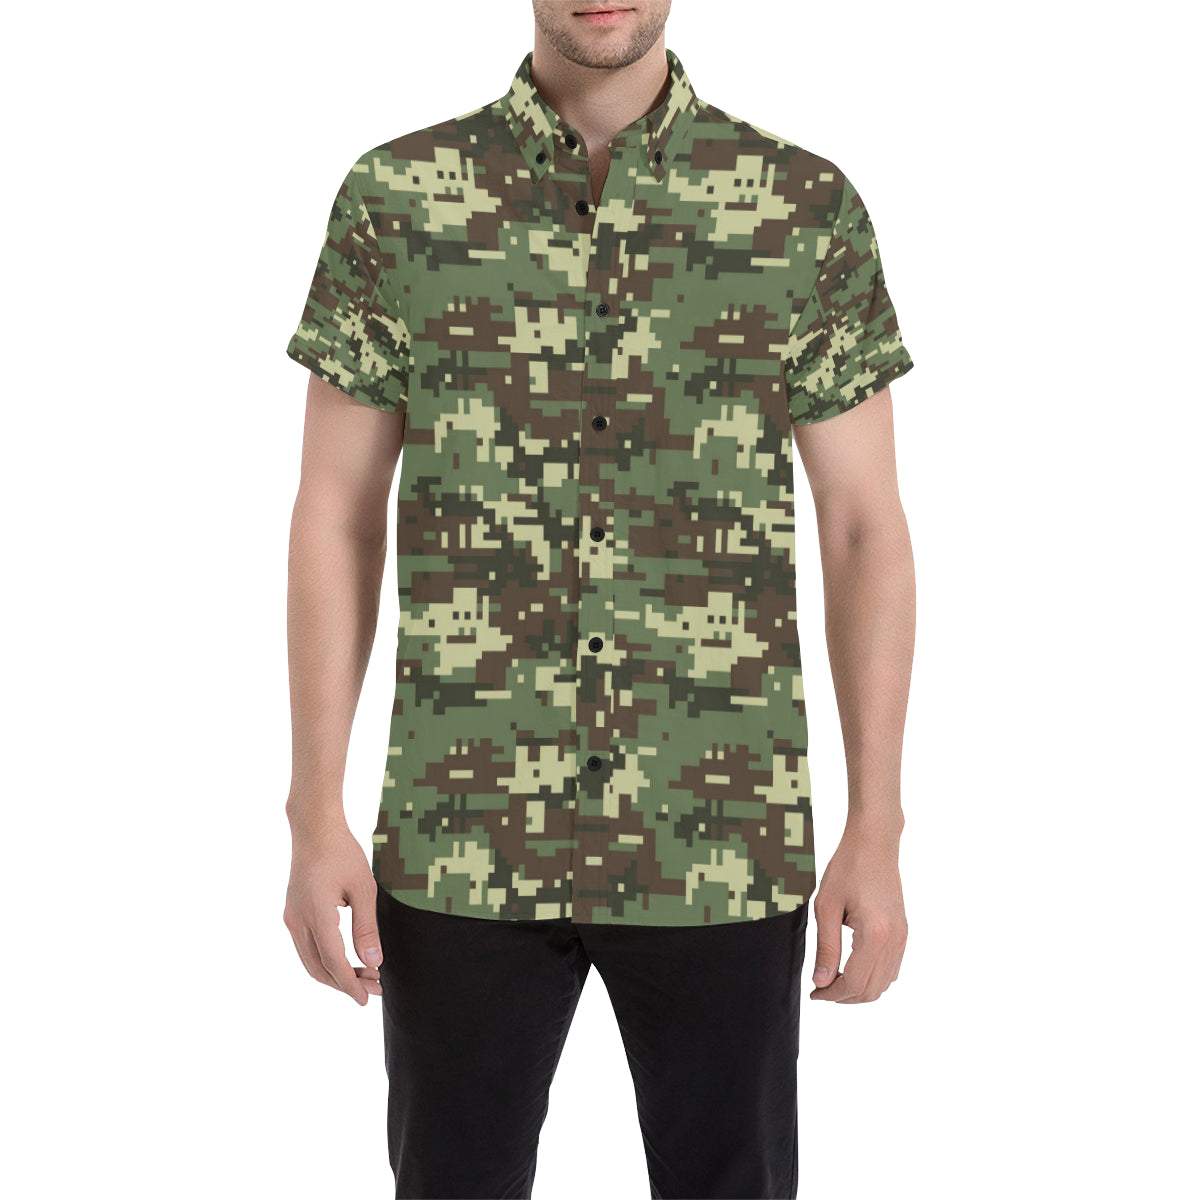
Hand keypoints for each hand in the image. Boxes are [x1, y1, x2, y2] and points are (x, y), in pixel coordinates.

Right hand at [283, 819, 382, 1005]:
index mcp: (316, 914)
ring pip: (310, 960)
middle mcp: (298, 920)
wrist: (315, 829)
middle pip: (318, 968)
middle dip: (345, 984)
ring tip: (366, 975)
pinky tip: (348, 958)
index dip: (350, 984)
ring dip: (335, 974)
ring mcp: (292, 917)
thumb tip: (374, 962)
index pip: (333, 961)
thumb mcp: (364, 888)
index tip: (366, 999)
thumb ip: (367, 928)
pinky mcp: (293, 913)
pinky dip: (325, 960)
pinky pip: (306, 947)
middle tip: (374, 989)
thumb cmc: (343, 853)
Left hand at [809, 822, 906, 1002]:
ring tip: (833, 980)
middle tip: (820, 990)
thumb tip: (821, 981)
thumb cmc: (847, 867)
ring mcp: (902, 937)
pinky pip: (891, 968)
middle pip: (871, 990)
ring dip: (859, 989)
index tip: (813, 993)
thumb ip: (826, 947)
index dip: (831, 994)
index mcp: (875, 935)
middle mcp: (895, 940)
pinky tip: (851, 967)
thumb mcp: (826, 907)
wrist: (874, 843)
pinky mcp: (903, 931)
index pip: (854, 983)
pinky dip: (872, 977)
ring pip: (884, 983)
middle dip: (844, 997)